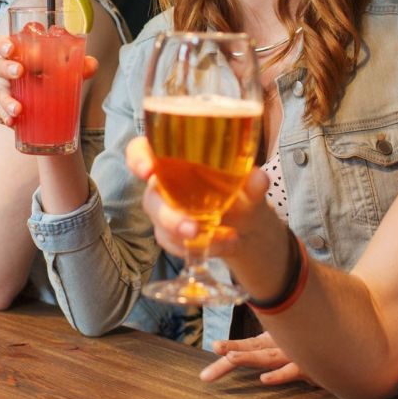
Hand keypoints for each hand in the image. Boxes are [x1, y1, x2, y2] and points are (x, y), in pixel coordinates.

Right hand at [0, 33, 97, 126]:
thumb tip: (91, 65)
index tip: (12, 49)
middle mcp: (3, 69)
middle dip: (7, 68)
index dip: (4, 44)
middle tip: (20, 72)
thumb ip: (77, 66)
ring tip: (18, 109)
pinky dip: (2, 116)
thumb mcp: (62, 71)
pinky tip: (12, 121)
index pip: (4, 44)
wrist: (39, 105)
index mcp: (16, 53)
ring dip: (6, 99)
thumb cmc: (47, 78)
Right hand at [125, 136, 288, 297]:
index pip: (142, 150)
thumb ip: (253, 183)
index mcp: (176, 158)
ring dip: (183, 237)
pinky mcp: (172, 235)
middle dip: (166, 215)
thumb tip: (259, 178)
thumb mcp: (250, 187)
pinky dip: (196, 248)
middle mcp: (164, 183)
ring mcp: (166, 211)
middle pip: (150, 196)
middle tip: (192, 228)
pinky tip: (223, 245)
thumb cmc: (240, 193)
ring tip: (218, 241)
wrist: (248, 226)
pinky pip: (174, 244)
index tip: (146, 170)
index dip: (138, 157)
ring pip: (159, 224)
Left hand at [201, 332, 308, 385]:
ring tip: (230, 358)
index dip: (232, 346)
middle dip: (230, 357)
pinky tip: (264, 379)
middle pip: (252, 352)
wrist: (350, 342)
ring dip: (249, 357)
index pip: (249, 345)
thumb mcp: (295, 346)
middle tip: (211, 360)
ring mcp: (296, 354)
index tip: (214, 347)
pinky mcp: (310, 366)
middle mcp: (284, 346)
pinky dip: (279, 375)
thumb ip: (275, 347)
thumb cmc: (318, 343)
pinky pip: (292, 371)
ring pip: (268, 357)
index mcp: (277, 342)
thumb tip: (259, 353)